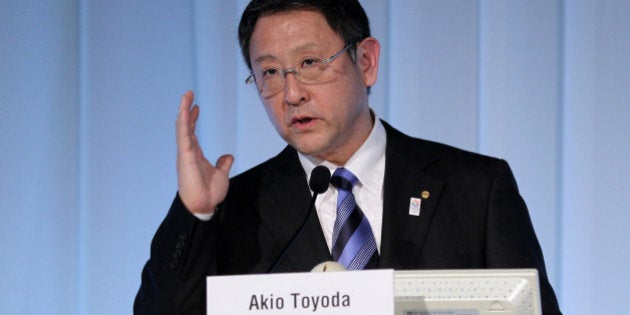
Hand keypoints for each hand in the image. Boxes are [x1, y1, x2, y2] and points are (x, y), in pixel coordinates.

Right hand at [176, 91, 233, 214]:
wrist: (204, 206)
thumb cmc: (209, 194)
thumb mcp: (221, 175)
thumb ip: (223, 164)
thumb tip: (228, 156)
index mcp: (194, 155)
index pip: (192, 133)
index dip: (193, 119)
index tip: (196, 107)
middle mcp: (188, 152)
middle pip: (185, 126)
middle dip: (186, 110)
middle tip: (189, 95)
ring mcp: (185, 154)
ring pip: (182, 127)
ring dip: (183, 111)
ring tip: (187, 96)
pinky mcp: (185, 156)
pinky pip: (183, 135)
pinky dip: (184, 121)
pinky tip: (186, 109)